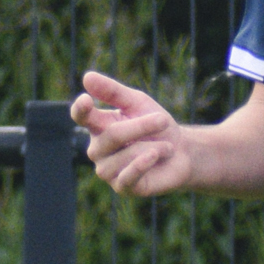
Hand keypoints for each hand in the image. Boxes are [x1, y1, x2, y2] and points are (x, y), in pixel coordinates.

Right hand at [72, 69, 194, 197]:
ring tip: (165, 146)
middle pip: (112, 135)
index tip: (86, 100)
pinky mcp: (122, 187)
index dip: (81, 109)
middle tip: (163, 120)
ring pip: (125, 155)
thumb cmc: (156, 126)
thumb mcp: (137, 103)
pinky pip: (128, 175)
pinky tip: (156, 155)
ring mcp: (107, 170)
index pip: (82, 117)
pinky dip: (144, 163)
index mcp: (97, 126)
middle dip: (141, 126)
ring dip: (151, 146)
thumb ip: (113, 92)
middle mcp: (97, 149)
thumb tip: (87, 77)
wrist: (181, 153)